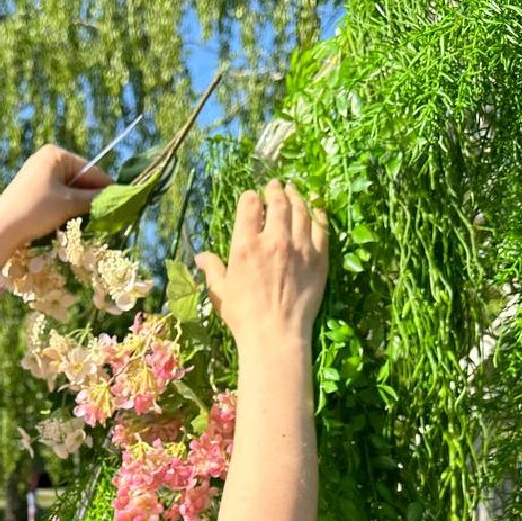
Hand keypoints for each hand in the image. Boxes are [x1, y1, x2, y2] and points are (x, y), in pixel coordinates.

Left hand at [0, 145, 112, 264]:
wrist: (1, 229)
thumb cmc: (36, 211)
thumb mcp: (69, 204)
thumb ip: (94, 199)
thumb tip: (117, 198)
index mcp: (56, 154)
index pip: (91, 170)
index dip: (108, 187)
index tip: (124, 201)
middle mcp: (46, 158)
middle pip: (81, 179)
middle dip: (93, 197)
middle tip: (109, 215)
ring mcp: (38, 173)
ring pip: (70, 189)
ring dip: (81, 204)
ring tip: (92, 220)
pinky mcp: (32, 189)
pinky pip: (58, 195)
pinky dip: (67, 207)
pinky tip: (72, 220)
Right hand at [193, 180, 327, 356]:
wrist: (276, 335)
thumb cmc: (243, 316)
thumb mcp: (221, 292)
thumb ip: (213, 269)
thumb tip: (200, 257)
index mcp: (245, 245)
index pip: (249, 205)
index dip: (250, 198)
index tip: (252, 198)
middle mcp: (274, 239)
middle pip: (278, 202)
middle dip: (275, 190)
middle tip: (275, 185)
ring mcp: (300, 247)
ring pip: (301, 210)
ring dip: (297, 197)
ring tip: (294, 191)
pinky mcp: (319, 258)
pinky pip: (321, 228)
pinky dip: (318, 215)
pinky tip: (316, 210)